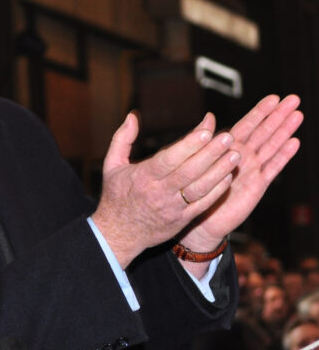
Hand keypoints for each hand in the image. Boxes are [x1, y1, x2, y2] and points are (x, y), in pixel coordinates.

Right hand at [93, 112, 241, 267]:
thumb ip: (122, 138)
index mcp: (143, 177)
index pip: (169, 159)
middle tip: (228, 137)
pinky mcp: (182, 219)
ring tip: (236, 154)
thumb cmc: (116, 195)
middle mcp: (159, 192)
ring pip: (200, 188)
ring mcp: (173, 207)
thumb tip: (132, 116)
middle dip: (211, 153)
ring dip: (220, 171)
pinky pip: (204, 204)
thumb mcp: (112, 165)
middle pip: (189, 171)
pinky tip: (229, 176)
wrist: (119, 233)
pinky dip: (217, 190)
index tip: (206, 130)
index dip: (189, 144)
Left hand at [178, 95, 301, 259]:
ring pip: (272, 146)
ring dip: (285, 131)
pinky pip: (273, 167)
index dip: (260, 112)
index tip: (273, 97)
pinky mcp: (258, 185)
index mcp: (227, 148)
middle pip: (264, 132)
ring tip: (298, 115)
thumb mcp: (196, 160)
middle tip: (294, 99)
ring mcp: (252, 170)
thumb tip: (209, 116)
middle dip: (278, 115)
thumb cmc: (195, 189)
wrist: (201, 219)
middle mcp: (242, 156)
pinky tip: (294, 143)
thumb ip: (205, 139)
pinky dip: (283, 155)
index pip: (247, 125)